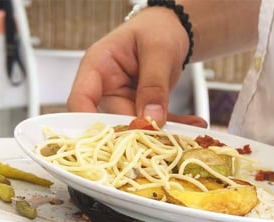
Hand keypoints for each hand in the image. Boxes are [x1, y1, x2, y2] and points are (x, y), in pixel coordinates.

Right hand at [66, 7, 206, 127]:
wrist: (169, 29)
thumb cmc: (155, 29)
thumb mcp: (158, 50)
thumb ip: (154, 84)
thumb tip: (151, 119)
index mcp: (97, 67)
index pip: (80, 100)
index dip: (88, 123)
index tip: (110, 138)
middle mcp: (104, 88)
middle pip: (110, 121)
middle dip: (137, 133)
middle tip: (165, 140)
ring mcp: (120, 101)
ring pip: (134, 126)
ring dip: (162, 132)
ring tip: (189, 133)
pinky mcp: (137, 109)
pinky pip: (152, 123)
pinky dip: (173, 126)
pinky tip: (193, 125)